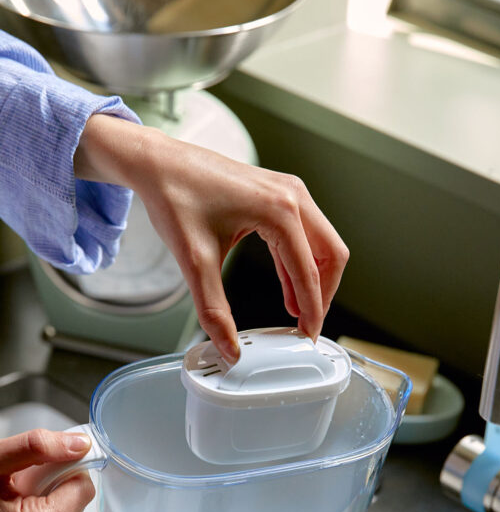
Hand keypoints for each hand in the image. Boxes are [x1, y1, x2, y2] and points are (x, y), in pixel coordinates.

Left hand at [74, 116, 348, 362]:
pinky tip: (288, 287)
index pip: (309, 272)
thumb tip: (228, 348)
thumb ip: (214, 311)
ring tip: (298, 312)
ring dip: (314, 278)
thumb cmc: (175, 197)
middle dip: (323, 293)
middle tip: (308, 325)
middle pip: (330, 254)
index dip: (312, 310)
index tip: (307, 336)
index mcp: (279, 211)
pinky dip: (300, 262)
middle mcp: (291, 196)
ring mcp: (287, 191)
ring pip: (322, 243)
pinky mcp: (277, 193)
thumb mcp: (195, 262)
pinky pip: (303, 233)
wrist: (158, 163)